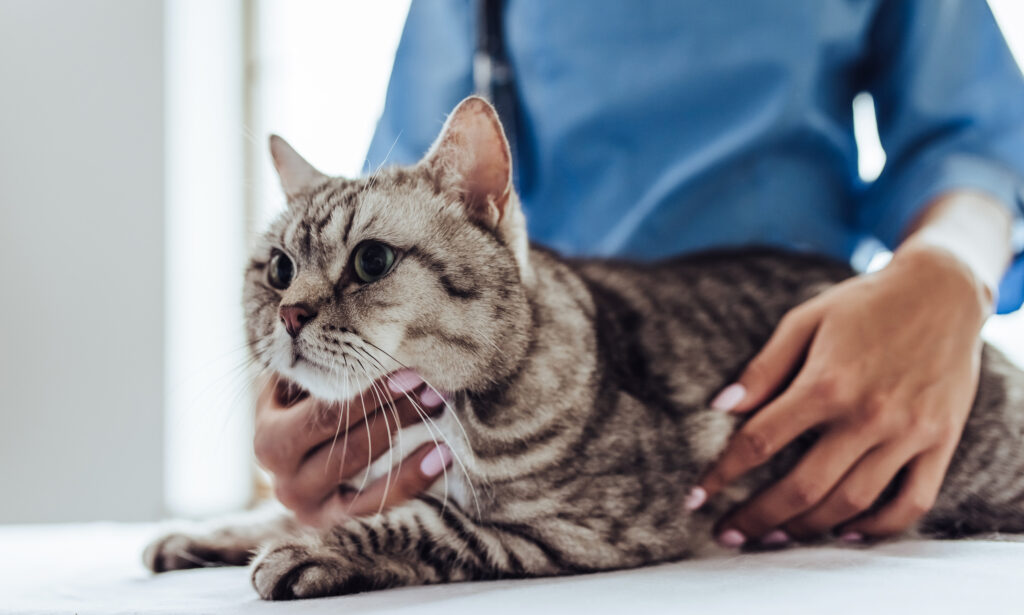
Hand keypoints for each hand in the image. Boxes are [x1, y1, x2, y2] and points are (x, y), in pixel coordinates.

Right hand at [253, 369, 449, 526]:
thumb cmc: (296, 407)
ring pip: (365, 474)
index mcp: (270, 441)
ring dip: (409, 440)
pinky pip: (379, 504)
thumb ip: (307, 363)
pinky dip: (413, 479)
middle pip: (348, 445)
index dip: (370, 394)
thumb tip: (323, 321)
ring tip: (440, 410)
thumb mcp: (291, 385)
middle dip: (395, 412)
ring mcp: (309, 506)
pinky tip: (443, 456)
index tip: (409, 371)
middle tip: (432, 387)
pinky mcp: (335, 522)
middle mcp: (284, 481)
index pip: (325, 415)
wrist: (286, 454)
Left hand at [688, 242, 990, 546]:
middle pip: (803, 487)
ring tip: (772, 538)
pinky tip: (844, 532)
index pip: (760, 442)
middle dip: (757, 517)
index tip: (695, 498)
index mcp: (826, 383)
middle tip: (727, 534)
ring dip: (806, 529)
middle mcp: (868, 415)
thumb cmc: (863, 304)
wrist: (943, 290)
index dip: (722, 475)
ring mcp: (908, 433)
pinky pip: (911, 502)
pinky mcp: (941, 442)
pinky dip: (878, 527)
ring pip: (851, 502)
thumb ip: (763, 368)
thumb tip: (719, 407)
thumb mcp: (805, 321)